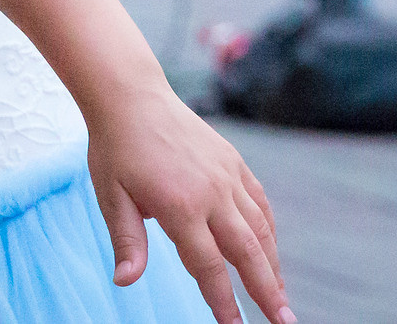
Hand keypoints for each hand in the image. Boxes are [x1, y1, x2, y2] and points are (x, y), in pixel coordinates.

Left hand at [89, 79, 291, 323]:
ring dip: (273, 264)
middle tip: (285, 323)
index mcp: (180, 206)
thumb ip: (127, 242)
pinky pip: (259, 202)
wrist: (131, 95)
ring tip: (281, 295)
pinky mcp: (233, 161)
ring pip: (260, 228)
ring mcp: (227, 175)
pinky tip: (271, 250)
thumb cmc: (115, 149)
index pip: (209, 267)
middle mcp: (212, 192)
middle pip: (248, 252)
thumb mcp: (111, 197)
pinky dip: (269, 229)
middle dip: (267, 291)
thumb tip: (124, 282)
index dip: (224, 302)